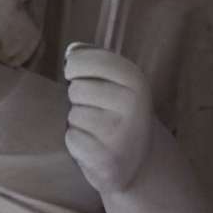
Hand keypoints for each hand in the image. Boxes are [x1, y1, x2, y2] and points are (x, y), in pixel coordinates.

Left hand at [63, 46, 155, 197]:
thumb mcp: (117, 81)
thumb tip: (73, 51)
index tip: (80, 75)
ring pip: (74, 115)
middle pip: (76, 89)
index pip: (82, 59)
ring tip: (98, 130)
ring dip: (78, 123)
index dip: (74, 66)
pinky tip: (95, 147)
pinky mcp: (108, 159)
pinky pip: (72, 139)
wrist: (140, 161)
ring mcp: (122, 134)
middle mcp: (134, 105)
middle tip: (98, 111)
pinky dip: (77, 143)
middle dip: (79, 99)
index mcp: (136, 80)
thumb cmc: (119, 113)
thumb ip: (95, 59)